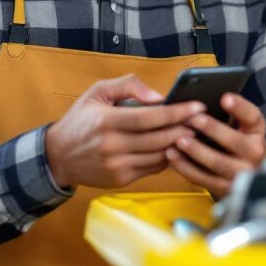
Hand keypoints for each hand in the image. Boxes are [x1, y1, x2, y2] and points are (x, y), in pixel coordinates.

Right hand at [45, 74, 203, 188]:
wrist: (59, 156)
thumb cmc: (81, 120)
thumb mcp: (97, 92)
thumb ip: (127, 86)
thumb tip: (158, 96)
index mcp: (107, 121)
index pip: (150, 118)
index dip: (177, 112)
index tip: (198, 106)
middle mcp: (112, 146)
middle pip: (160, 138)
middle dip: (186, 128)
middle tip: (206, 119)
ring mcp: (117, 166)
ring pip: (159, 155)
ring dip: (181, 144)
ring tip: (197, 132)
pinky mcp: (121, 179)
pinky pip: (153, 168)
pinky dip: (168, 157)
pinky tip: (178, 146)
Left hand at [165, 93, 265, 197]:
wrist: (249, 173)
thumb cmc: (238, 142)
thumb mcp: (241, 127)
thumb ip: (227, 114)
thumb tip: (199, 103)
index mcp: (256, 132)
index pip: (253, 117)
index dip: (240, 107)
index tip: (225, 97)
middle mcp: (254, 153)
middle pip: (235, 142)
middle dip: (213, 130)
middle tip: (193, 119)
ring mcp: (240, 173)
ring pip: (217, 162)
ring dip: (196, 151)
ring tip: (179, 139)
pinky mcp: (225, 187)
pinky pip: (203, 178)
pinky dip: (186, 167)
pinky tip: (173, 155)